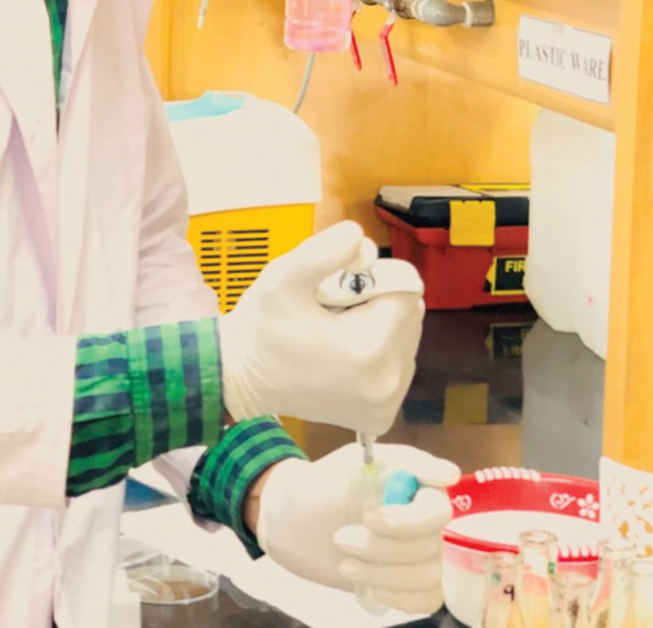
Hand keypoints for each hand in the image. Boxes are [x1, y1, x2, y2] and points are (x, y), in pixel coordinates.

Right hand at [217, 222, 423, 434]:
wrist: (241, 377)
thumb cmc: (261, 327)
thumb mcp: (282, 278)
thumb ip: (322, 251)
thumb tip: (360, 235)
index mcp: (370, 349)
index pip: (406, 289)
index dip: (373, 277)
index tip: (337, 286)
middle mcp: (389, 384)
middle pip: (410, 314)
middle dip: (378, 300)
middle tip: (333, 307)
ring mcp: (387, 405)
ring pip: (406, 337)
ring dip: (379, 324)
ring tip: (334, 330)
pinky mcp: (380, 417)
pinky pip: (397, 364)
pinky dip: (377, 351)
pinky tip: (342, 352)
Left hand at [252, 442, 458, 615]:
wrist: (298, 521)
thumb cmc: (326, 486)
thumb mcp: (355, 462)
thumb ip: (404, 461)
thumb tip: (450, 473)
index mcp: (418, 486)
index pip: (438, 510)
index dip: (407, 521)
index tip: (371, 519)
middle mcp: (427, 520)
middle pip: (428, 546)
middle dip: (379, 548)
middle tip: (341, 538)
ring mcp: (423, 553)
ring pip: (425, 575)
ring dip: (381, 573)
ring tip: (345, 564)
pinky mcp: (412, 583)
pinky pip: (426, 599)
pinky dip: (398, 596)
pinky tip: (371, 588)